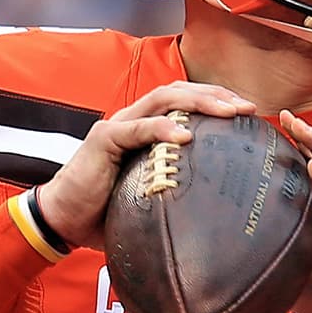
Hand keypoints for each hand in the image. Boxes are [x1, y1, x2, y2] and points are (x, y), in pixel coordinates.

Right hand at [38, 82, 254, 249]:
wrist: (63, 220)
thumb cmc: (106, 212)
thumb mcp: (150, 197)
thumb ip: (176, 191)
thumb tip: (217, 212)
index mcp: (145, 129)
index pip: (184, 102)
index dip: (216, 102)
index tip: (247, 114)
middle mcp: (133, 120)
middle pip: (179, 92)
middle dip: (216, 95)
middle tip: (247, 108)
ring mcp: (118, 127)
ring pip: (163, 99)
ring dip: (199, 102)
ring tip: (227, 112)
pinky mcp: (103, 139)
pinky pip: (137, 129)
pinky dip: (162, 128)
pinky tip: (185, 136)